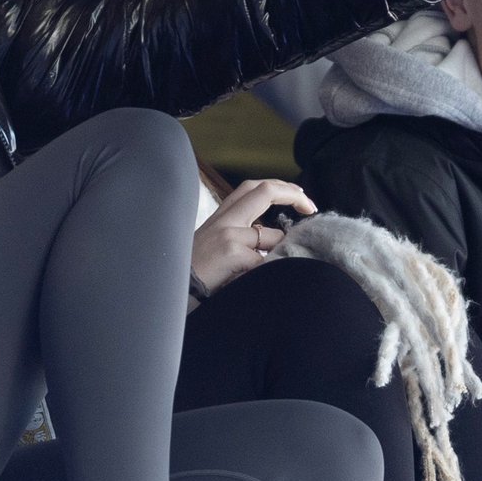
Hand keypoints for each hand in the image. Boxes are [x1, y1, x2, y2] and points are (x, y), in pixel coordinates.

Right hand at [191, 179, 315, 295]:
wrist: (171, 293)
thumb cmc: (194, 276)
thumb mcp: (214, 247)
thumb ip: (240, 237)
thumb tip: (273, 238)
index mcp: (220, 218)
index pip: (251, 188)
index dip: (280, 187)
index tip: (300, 197)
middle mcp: (224, 220)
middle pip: (263, 190)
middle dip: (292, 193)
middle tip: (310, 206)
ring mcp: (228, 235)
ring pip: (273, 235)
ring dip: (281, 253)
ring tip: (276, 270)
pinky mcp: (232, 254)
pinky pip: (266, 261)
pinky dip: (273, 271)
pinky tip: (264, 284)